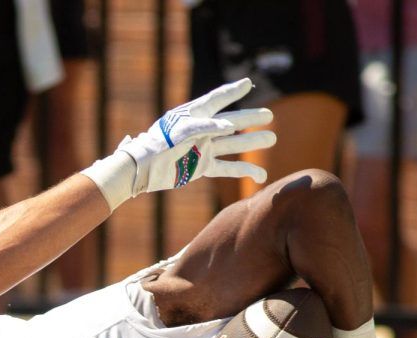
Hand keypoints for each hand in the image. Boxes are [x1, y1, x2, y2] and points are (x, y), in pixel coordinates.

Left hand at [119, 78, 276, 195]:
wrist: (143, 169)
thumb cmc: (158, 144)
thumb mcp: (180, 130)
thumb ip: (205, 126)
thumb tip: (229, 127)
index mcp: (194, 115)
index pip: (218, 99)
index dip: (233, 91)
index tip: (248, 83)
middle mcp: (202, 131)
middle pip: (232, 122)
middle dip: (251, 118)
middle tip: (269, 115)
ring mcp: (204, 149)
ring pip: (234, 145)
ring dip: (253, 142)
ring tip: (272, 138)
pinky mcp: (203, 167)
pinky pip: (228, 168)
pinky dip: (244, 171)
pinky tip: (261, 175)